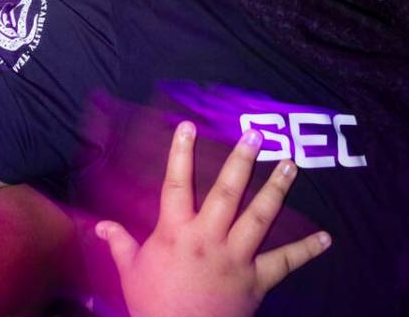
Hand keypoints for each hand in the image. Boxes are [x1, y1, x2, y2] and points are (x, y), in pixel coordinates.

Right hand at [96, 122, 331, 316]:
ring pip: (260, 217)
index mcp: (175, 232)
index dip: (181, 152)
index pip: (177, 183)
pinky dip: (306, 250)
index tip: (188, 126)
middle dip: (242, 162)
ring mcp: (235, 259)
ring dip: (276, 189)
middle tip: (256, 135)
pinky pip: (285, 262)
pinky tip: (326, 238)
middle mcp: (208, 239)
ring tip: (290, 165)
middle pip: (227, 193)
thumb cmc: (153, 304)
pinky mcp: (256, 281)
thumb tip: (100, 224)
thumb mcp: (130, 270)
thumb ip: (118, 242)